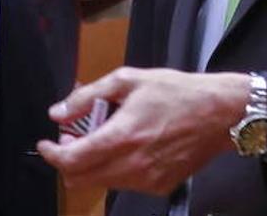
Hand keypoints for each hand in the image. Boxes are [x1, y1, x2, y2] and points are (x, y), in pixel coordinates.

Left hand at [37, 67, 249, 194]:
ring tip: (106, 136)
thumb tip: (57, 113)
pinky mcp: (159, 187)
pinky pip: (125, 184)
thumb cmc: (175, 92)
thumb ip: (88, 97)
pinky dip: (117, 169)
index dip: (51, 154)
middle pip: (80, 179)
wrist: (220, 114)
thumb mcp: (129, 80)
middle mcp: (131, 165)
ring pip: (102, 182)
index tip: (46, 144)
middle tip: (76, 137)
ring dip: (93, 164)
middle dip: (69, 160)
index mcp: (121, 136)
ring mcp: (146, 181)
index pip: (71, 161)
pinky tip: (130, 146)